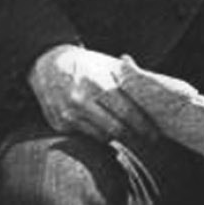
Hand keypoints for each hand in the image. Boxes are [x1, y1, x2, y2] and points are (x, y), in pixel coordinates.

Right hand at [26, 44, 146, 145]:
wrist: (46, 64)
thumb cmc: (85, 64)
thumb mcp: (107, 64)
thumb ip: (130, 79)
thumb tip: (157, 94)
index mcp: (95, 83)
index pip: (127, 112)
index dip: (144, 126)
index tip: (156, 134)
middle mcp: (79, 100)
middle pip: (116, 130)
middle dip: (136, 137)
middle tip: (149, 140)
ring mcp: (67, 114)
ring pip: (102, 137)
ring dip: (117, 137)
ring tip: (129, 133)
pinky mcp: (59, 124)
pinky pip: (86, 136)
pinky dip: (98, 133)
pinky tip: (105, 128)